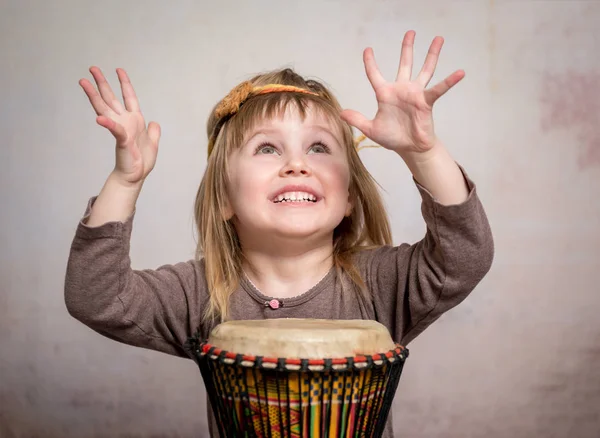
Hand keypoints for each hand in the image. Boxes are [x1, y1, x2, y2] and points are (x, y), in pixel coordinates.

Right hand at [80, 67, 160, 185]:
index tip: (119, 69)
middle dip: (102, 83)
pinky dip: (108, 124)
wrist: (135, 176)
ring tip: (83, 82)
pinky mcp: (121, 140)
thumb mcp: (153, 143)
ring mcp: (121, 129)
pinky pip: (114, 129)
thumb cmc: (141, 161)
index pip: (129, 97)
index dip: (124, 83)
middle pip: (110, 98)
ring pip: (105, 108)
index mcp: (134, 120)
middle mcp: (124, 121)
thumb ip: (154, 131)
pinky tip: (99, 118)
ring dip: (94, 95)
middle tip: (92, 68)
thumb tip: (155, 122)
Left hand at [341, 31, 463, 154]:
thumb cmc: (392, 138)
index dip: (370, 62)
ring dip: (431, 54)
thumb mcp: (371, 129)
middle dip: (407, 47)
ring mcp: (415, 94)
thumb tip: (341, 113)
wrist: (409, 148)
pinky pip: (439, 89)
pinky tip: (460, 72)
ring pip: (424, 69)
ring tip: (439, 39)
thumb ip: (357, 120)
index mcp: (385, 94)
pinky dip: (449, 81)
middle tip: (410, 32)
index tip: (368, 50)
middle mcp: (401, 90)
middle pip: (404, 63)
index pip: (375, 74)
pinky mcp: (426, 101)